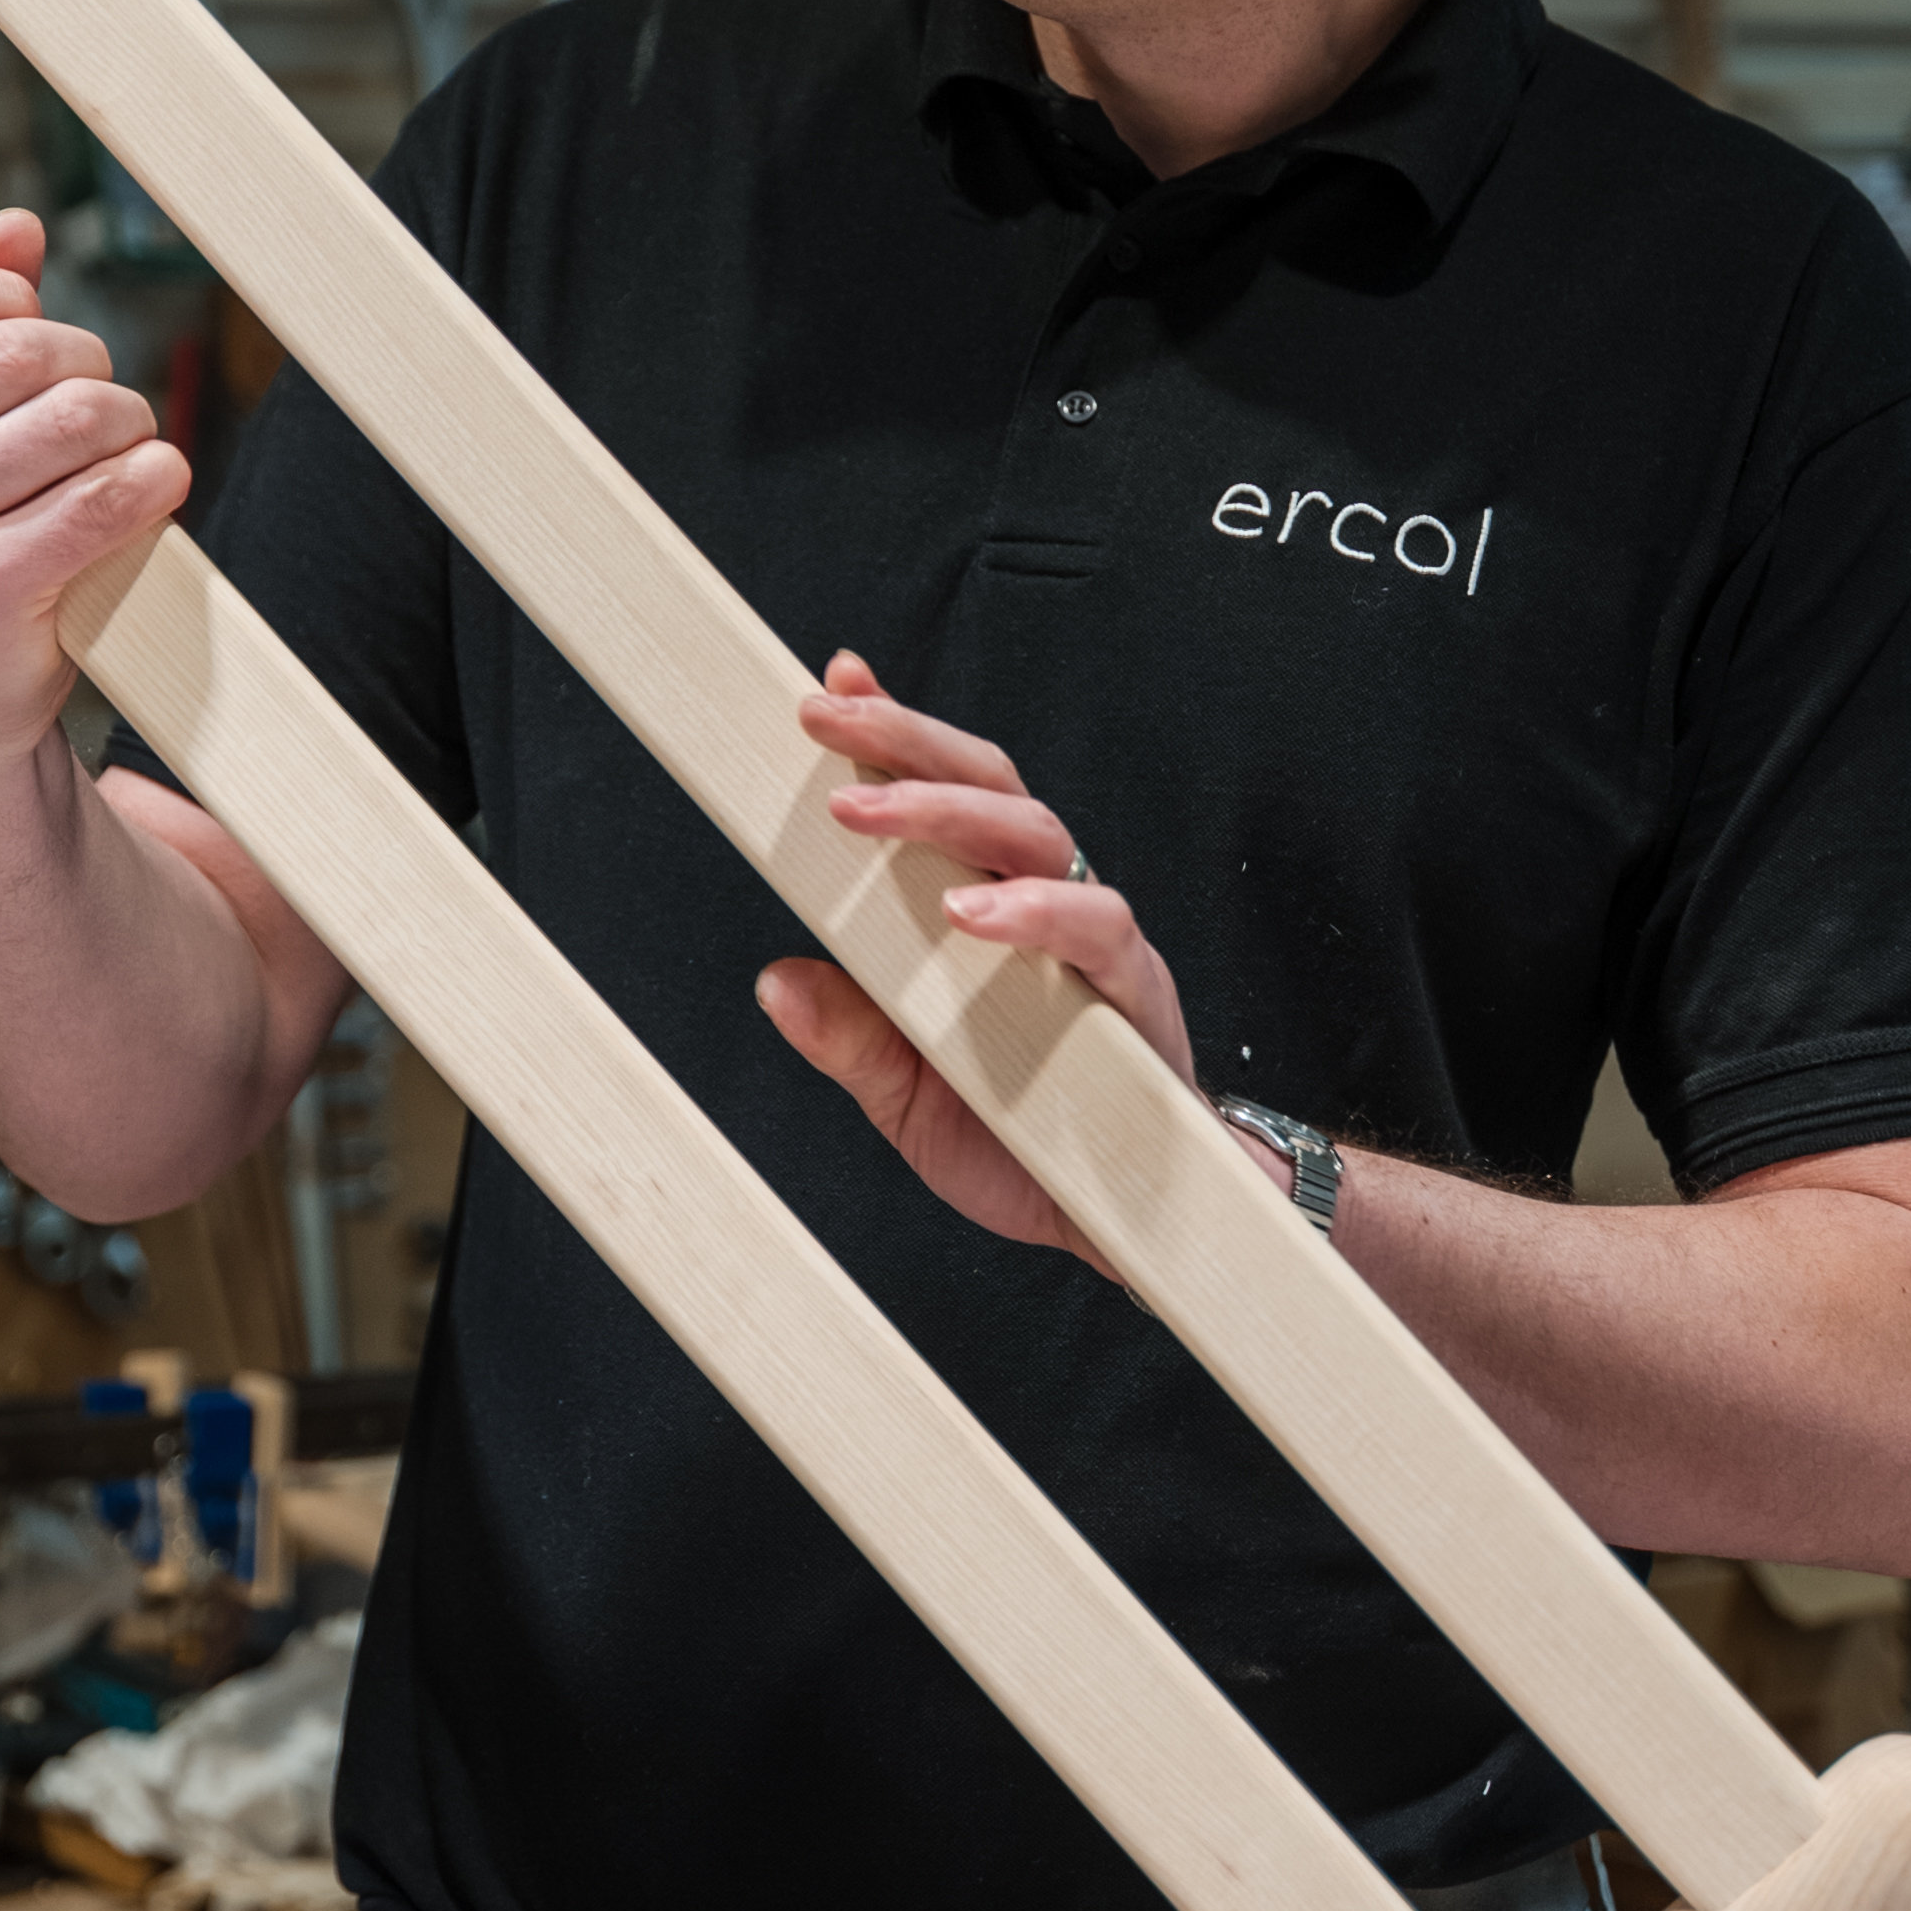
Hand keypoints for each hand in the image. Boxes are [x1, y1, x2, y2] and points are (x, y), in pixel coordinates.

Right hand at [0, 212, 189, 792]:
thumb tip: (17, 230)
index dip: (4, 301)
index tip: (28, 333)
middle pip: (15, 350)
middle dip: (82, 367)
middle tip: (94, 408)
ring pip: (74, 416)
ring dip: (127, 425)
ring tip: (120, 451)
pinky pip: (106, 495)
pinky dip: (152, 480)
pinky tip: (152, 485)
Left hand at [755, 649, 1280, 1261]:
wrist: (1129, 1223)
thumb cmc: (1030, 1142)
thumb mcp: (910, 1098)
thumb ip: (850, 1038)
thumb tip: (777, 982)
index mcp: (988, 909)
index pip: (945, 798)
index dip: (897, 735)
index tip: (835, 687)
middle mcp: (1046, 905)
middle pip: (989, 785)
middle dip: (907, 741)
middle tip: (830, 720)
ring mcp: (1094, 941)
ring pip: (1039, 834)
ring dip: (948, 812)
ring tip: (869, 811)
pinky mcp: (1134, 991)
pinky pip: (1096, 929)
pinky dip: (1035, 911)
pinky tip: (974, 912)